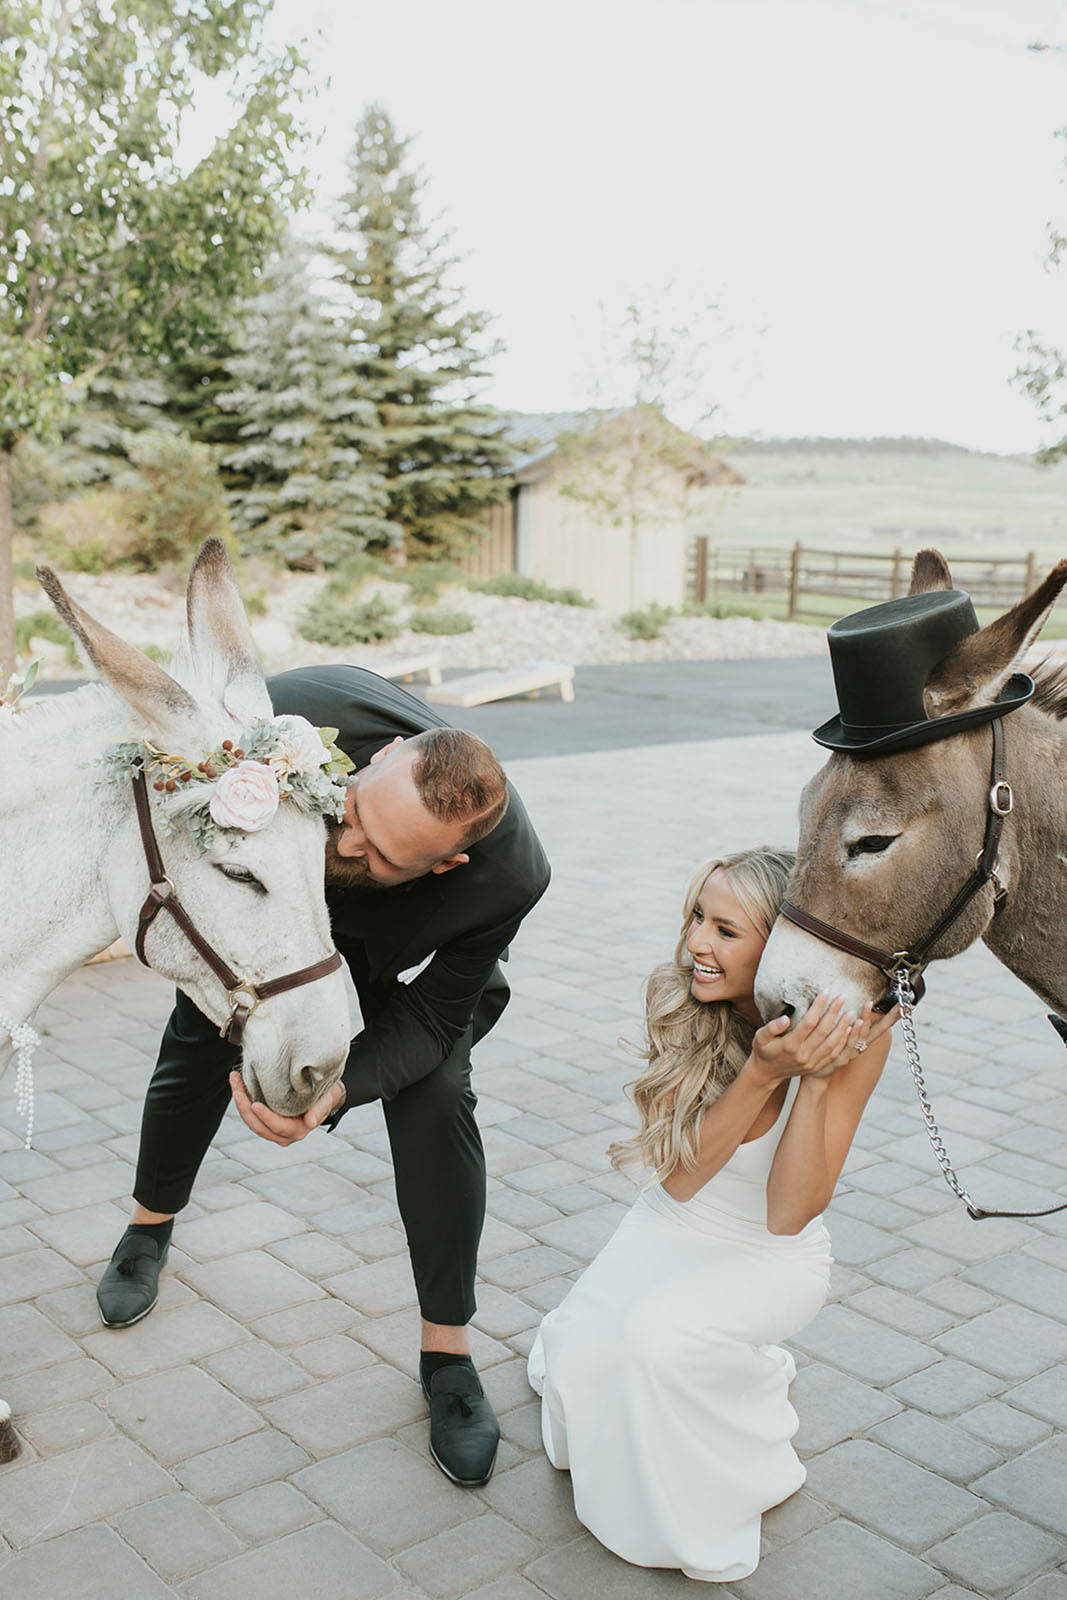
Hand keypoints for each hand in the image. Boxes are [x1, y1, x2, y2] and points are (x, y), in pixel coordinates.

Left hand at [229, 1071, 344, 1146]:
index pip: (278, 1126)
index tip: (255, 1104)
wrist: (323, 1094)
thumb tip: (310, 1123)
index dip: (265, 1117)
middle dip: (244, 1107)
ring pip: (251, 1121)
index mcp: (298, 1131)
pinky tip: (238, 1083)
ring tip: (235, 1080)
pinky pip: (250, 1114)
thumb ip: (320, 1109)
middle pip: (258, 1126)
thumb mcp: (327, 1098)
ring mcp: (273, 1129)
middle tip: (237, 1087)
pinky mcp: (266, 1121)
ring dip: (240, 1101)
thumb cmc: (326, 1094)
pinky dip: (243, 1099)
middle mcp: (284, 1135)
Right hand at [752, 994, 895, 1083]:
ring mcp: (812, 1063)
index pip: (809, 1023)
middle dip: (834, 1013)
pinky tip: (849, 1030)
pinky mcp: (817, 1067)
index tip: (826, 992)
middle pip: (824, 1031)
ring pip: (832, 1043)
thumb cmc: (763, 1050)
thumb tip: (785, 1018)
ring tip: (851, 1013)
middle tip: (842, 998)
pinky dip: (843, 1042)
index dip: (819, 1007)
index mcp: (790, 1045)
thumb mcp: (760, 1037)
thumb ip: (772, 1027)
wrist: (767, 1073)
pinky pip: (833, 1054)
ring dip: (843, 1027)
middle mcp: (803, 1055)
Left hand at [805, 999, 899, 1076]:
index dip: (894, 1017)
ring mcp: (852, 1053)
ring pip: (862, 1034)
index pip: (882, 1026)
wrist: (817, 1073)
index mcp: (864, 1040)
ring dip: (866, 1018)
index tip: (905, 1006)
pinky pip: (848, 1044)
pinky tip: (853, 1023)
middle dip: (890, 1018)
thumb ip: (851, 1020)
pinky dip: (852, 1034)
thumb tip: (856, 1001)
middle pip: (878, 1030)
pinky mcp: (841, 1058)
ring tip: (868, 1004)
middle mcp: (861, 1046)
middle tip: (899, 1006)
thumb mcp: (845, 1034)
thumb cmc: (830, 1049)